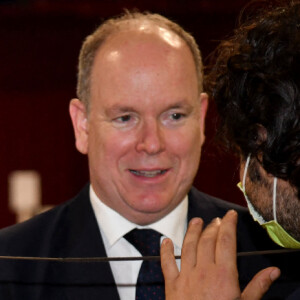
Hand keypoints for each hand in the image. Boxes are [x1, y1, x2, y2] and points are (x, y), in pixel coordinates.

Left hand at [160, 210, 279, 299]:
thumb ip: (258, 286)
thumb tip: (273, 271)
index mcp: (223, 275)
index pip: (226, 241)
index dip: (228, 224)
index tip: (230, 215)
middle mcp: (203, 271)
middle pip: (207, 240)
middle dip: (213, 227)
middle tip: (216, 220)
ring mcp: (186, 277)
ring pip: (188, 246)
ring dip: (192, 231)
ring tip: (197, 221)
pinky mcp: (173, 285)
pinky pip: (167, 264)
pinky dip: (165, 251)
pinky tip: (165, 241)